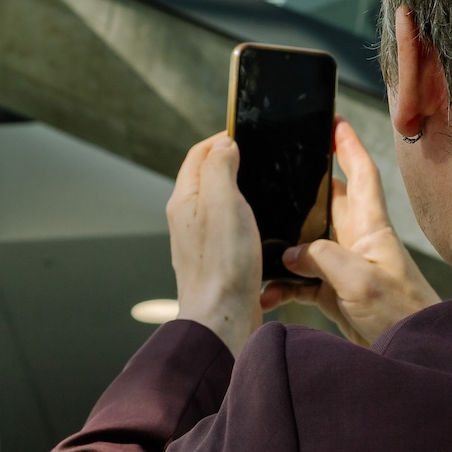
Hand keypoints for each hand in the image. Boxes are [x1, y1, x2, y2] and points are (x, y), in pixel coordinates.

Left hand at [166, 134, 264, 360]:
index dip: (221, 139)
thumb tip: (223, 144)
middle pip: (209, 179)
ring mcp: (205, 244)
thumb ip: (219, 167)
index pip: (198, 155)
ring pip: (224, 208)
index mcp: (185, 201)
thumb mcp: (221, 200)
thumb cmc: (222, 264)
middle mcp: (190, 221)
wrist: (223, 318)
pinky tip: (267, 230)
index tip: (245, 132)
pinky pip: (236, 235)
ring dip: (244, 196)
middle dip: (233, 164)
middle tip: (260, 159)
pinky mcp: (223, 264)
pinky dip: (251, 225)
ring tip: (267, 191)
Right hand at [271, 119, 439, 345]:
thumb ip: (322, 258)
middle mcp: (357, 242)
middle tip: (273, 175)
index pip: (360, 175)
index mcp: (371, 228)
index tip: (333, 121)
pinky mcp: (336, 293)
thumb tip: (291, 253)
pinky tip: (265, 294)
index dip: (348, 146)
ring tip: (256, 241)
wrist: (413, 354)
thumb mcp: (361, 281)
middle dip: (301, 190)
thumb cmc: (402, 314)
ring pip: (307, 242)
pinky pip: (302, 280)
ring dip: (283, 246)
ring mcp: (345, 267)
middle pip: (325, 203)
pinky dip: (283, 285)